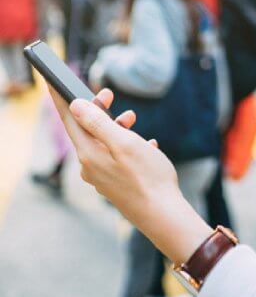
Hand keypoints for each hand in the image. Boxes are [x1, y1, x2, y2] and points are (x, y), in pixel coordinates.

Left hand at [48, 87, 211, 263]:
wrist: (163, 214)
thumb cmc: (146, 176)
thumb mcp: (124, 142)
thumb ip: (97, 123)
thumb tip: (75, 105)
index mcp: (89, 153)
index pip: (69, 120)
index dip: (61, 99)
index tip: (52, 83)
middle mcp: (91, 166)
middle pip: (87, 130)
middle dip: (98, 109)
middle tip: (109, 93)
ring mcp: (102, 176)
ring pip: (103, 143)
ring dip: (116, 126)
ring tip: (133, 118)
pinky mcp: (116, 183)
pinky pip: (116, 157)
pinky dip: (127, 145)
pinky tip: (146, 144)